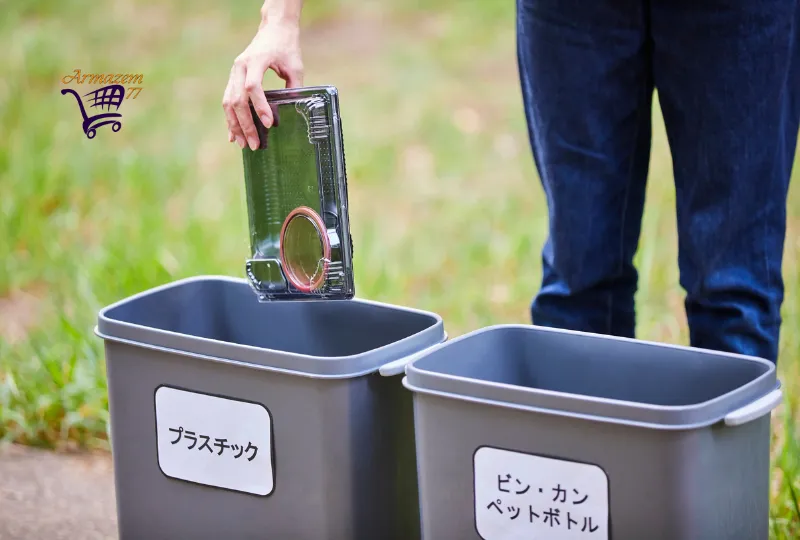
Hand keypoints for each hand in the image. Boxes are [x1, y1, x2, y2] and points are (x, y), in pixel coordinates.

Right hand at [222, 20, 303, 149]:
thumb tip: (293, 112)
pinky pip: (228, 100)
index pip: (253, 87)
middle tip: (255, 144)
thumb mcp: (295, 66)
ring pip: (228, 102)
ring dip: (234, 125)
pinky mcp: (233, 78)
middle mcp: (240, 66)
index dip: (259, 107)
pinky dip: (230, 118)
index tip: (269, 124)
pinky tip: (232, 135)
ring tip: (243, 144)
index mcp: (256, 60)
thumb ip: (294, 88)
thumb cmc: (286, 47)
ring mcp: (234, 72)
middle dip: (246, 124)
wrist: (273, 29)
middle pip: (237, 99)